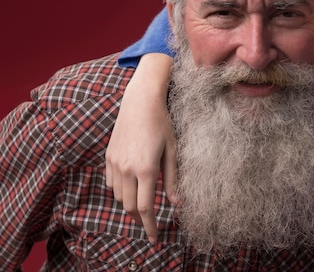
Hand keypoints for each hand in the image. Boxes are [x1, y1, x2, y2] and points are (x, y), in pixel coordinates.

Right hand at [105, 53, 176, 243]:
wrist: (140, 102)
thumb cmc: (162, 124)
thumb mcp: (172, 150)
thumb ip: (173, 179)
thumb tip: (177, 204)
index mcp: (146, 169)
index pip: (145, 207)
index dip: (150, 226)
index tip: (154, 238)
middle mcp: (127, 169)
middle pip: (130, 206)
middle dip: (140, 219)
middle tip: (151, 224)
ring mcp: (115, 163)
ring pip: (119, 197)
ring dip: (129, 206)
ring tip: (142, 207)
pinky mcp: (108, 156)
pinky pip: (111, 183)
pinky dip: (119, 192)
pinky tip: (130, 189)